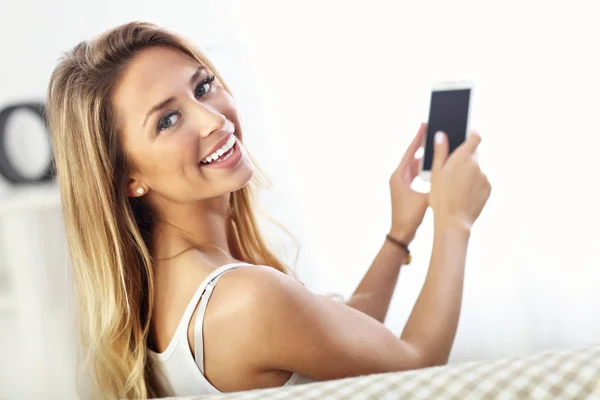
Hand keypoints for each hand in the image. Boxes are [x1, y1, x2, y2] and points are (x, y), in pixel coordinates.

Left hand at [389, 123, 428, 243]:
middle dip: (422, 145)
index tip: (423, 124)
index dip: (417, 138)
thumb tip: (447, 170)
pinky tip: (434, 165)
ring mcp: (401, 183)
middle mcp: (398, 177)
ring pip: (414, 165)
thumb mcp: (426, 197)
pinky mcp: (405, 189)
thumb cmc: (410, 216)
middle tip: (431, 131)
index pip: (409, 152)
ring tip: (435, 146)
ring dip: (424, 157)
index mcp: (399, 176)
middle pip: (412, 156)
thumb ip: (436, 183)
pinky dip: (424, 169)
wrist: (402, 233)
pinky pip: (415, 174)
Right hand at [429, 131, 490, 230]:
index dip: (472, 133)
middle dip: (465, 158)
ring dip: (469, 172)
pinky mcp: (488, 188)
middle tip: (452, 168)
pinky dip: (474, 183)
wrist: (453, 220)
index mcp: (463, 157)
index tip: (468, 133)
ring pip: (477, 169)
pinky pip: (481, 181)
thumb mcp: (436, 173)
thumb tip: (441, 135)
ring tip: (456, 186)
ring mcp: (484, 176)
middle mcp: (477, 164)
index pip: (475, 137)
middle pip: (474, 154)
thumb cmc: (441, 196)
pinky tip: (463, 193)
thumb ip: (440, 152)